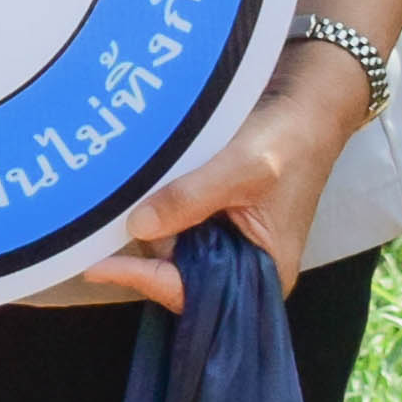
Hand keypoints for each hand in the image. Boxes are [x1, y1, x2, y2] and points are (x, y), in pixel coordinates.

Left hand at [30, 46, 370, 309]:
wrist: (304, 110)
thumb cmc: (287, 142)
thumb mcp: (243, 168)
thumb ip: (193, 197)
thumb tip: (138, 227)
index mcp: (264, 274)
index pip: (193, 291)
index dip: (145, 279)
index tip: (97, 267)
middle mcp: (242, 269)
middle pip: (175, 274)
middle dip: (142, 253)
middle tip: (98, 229)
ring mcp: (224, 245)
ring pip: (168, 249)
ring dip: (145, 227)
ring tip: (117, 204)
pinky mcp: (210, 221)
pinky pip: (172, 226)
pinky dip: (155, 211)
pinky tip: (134, 194)